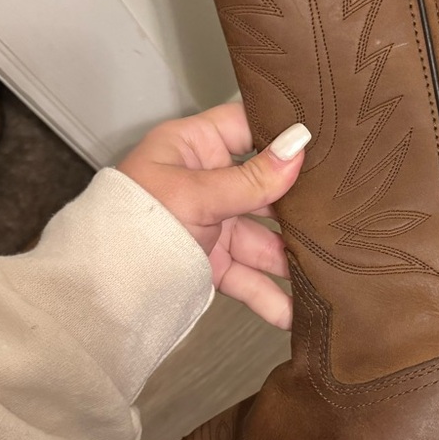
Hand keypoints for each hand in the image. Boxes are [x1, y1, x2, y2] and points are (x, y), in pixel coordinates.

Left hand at [117, 103, 308, 328]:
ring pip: (262, 239)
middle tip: (339, 212)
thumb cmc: (136, 224)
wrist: (100, 291)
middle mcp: (204, 182)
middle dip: (298, 207)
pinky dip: (269, 296)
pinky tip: (295, 312)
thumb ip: (253, 178)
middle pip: (264, 188)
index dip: (282, 132)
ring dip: (290, 259)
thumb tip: (298, 145)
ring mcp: (210, 225)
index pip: (247, 127)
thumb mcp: (198, 195)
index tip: (324, 142)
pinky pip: (248, 277)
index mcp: (193, 147)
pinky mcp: (210, 264)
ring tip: (327, 272)